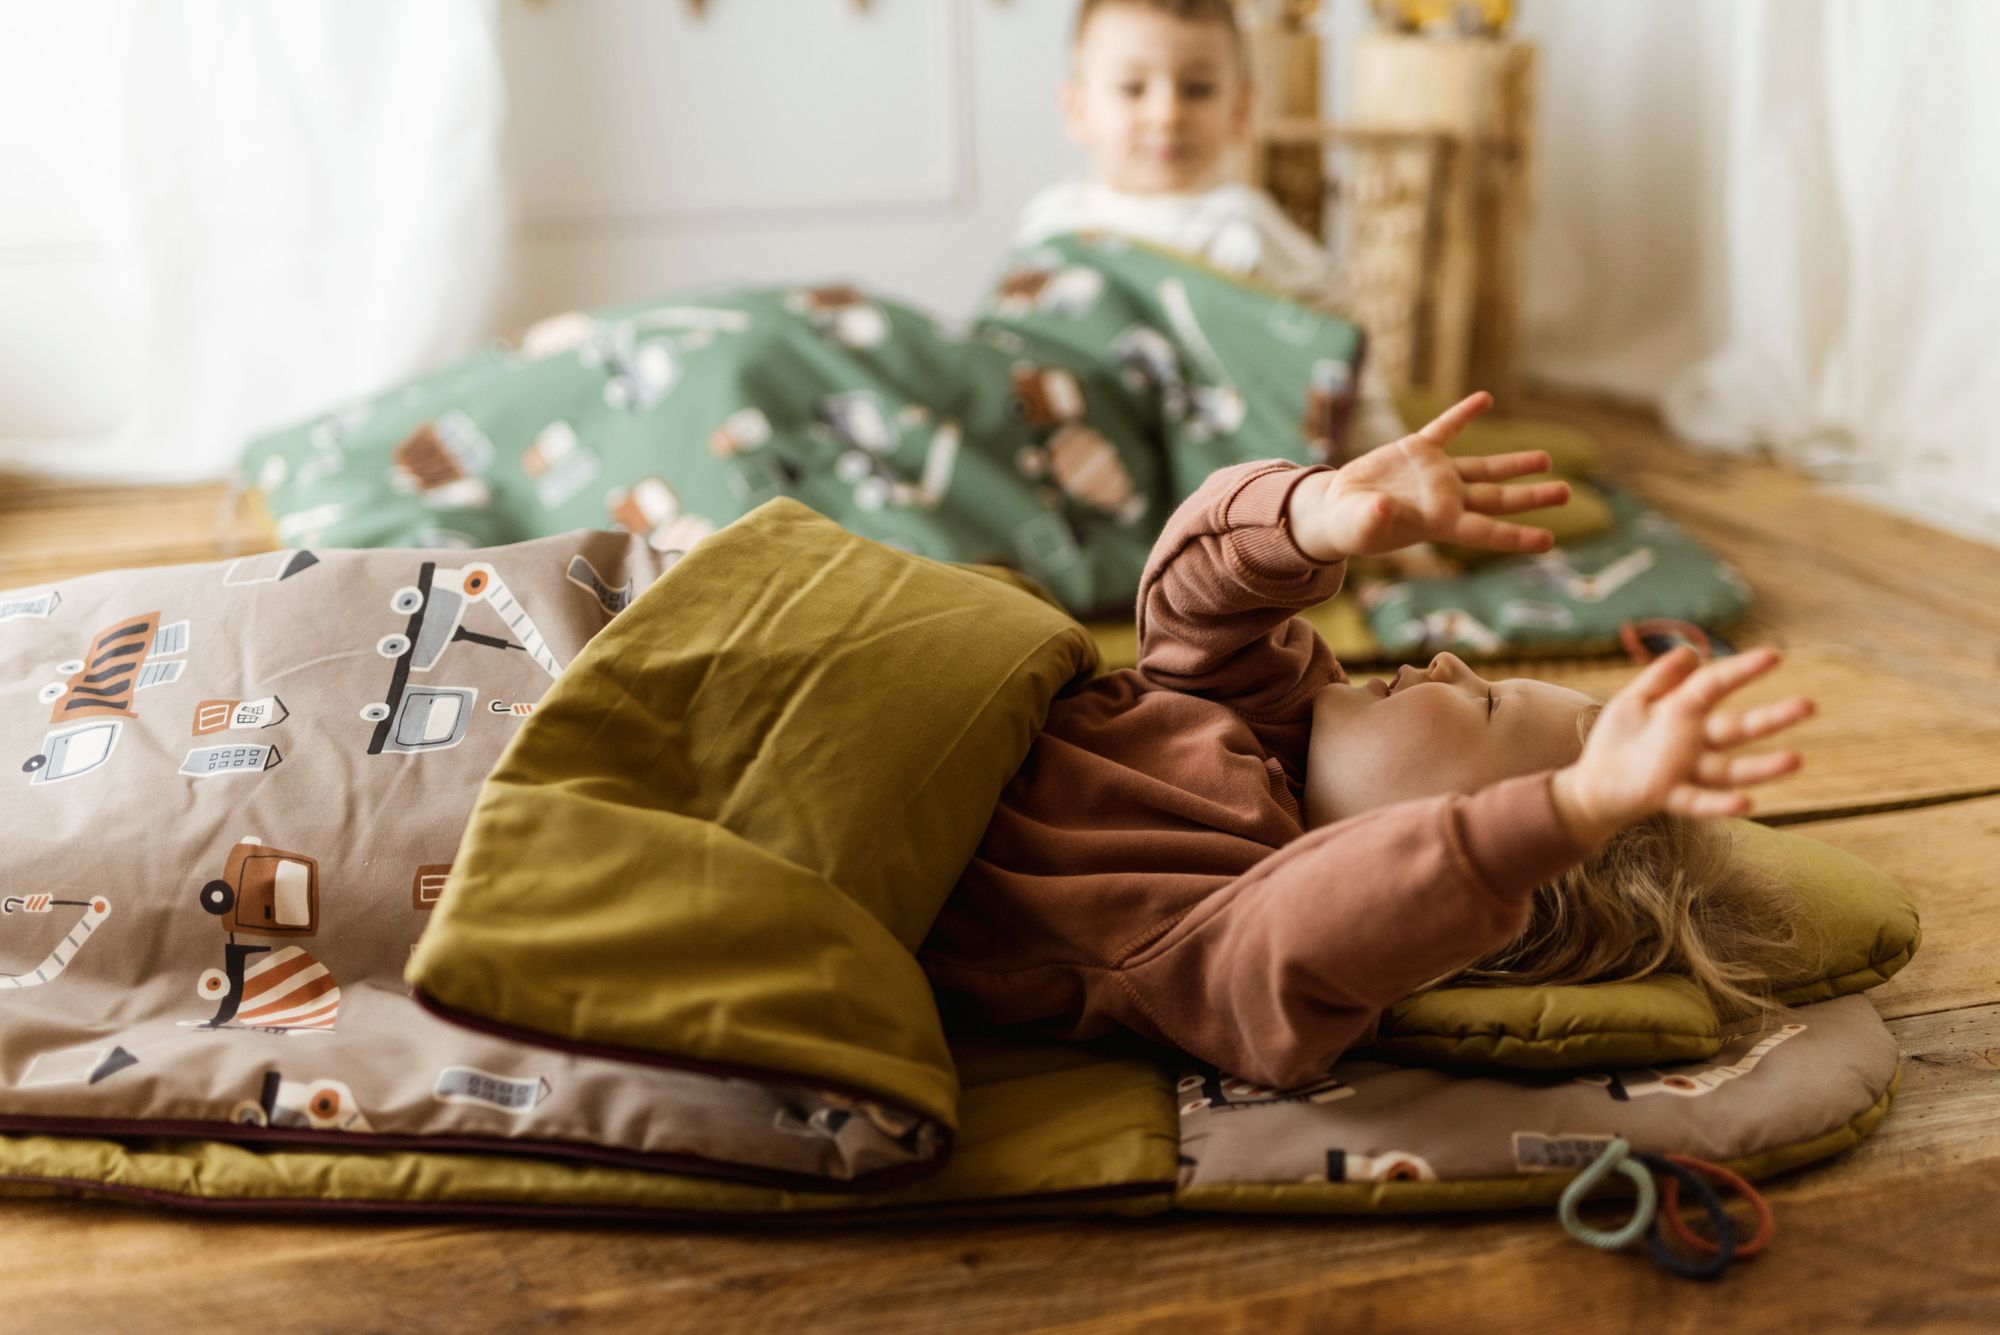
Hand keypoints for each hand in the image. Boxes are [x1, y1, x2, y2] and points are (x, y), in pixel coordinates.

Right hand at [1285, 392, 1572, 560]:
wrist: (1338, 507)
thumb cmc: (1352, 527)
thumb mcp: (1359, 526)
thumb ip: (1373, 519)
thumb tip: (1384, 507)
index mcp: (1437, 523)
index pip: (1484, 531)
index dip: (1515, 537)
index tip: (1548, 542)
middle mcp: (1445, 499)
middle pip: (1497, 498)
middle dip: (1531, 496)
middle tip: (1566, 492)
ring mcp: (1435, 474)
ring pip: (1483, 467)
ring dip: (1514, 462)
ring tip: (1546, 460)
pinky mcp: (1418, 451)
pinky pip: (1447, 428)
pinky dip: (1465, 414)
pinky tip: (1485, 399)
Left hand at [1550, 647, 1814, 846]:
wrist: (1592, 784)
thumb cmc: (1619, 740)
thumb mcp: (1635, 700)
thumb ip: (1661, 678)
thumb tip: (1692, 650)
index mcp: (1685, 711)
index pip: (1716, 685)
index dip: (1741, 669)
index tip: (1775, 655)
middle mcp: (1694, 742)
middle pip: (1738, 728)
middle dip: (1773, 718)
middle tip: (1809, 705)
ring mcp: (1685, 771)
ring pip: (1730, 770)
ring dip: (1762, 767)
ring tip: (1796, 760)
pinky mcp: (1669, 796)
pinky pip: (1700, 802)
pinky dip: (1721, 805)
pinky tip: (1746, 803)